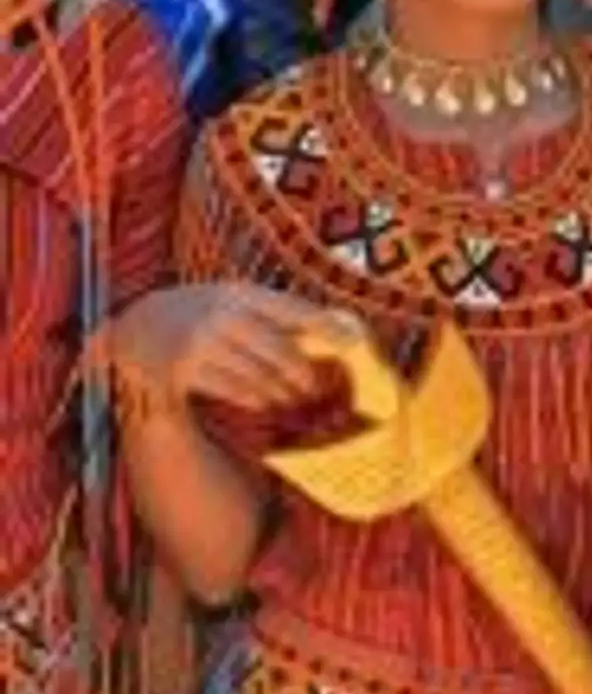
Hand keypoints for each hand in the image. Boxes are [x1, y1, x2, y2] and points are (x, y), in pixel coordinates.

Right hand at [109, 284, 337, 414]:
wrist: (135, 327)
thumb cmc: (200, 313)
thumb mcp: (233, 301)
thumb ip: (275, 313)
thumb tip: (337, 325)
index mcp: (239, 293)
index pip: (292, 309)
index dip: (325, 326)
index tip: (354, 341)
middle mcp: (221, 314)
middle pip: (280, 351)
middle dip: (301, 373)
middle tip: (314, 386)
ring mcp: (200, 342)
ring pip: (258, 375)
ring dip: (279, 390)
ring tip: (290, 396)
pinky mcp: (182, 370)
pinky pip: (232, 390)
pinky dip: (253, 397)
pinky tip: (263, 400)